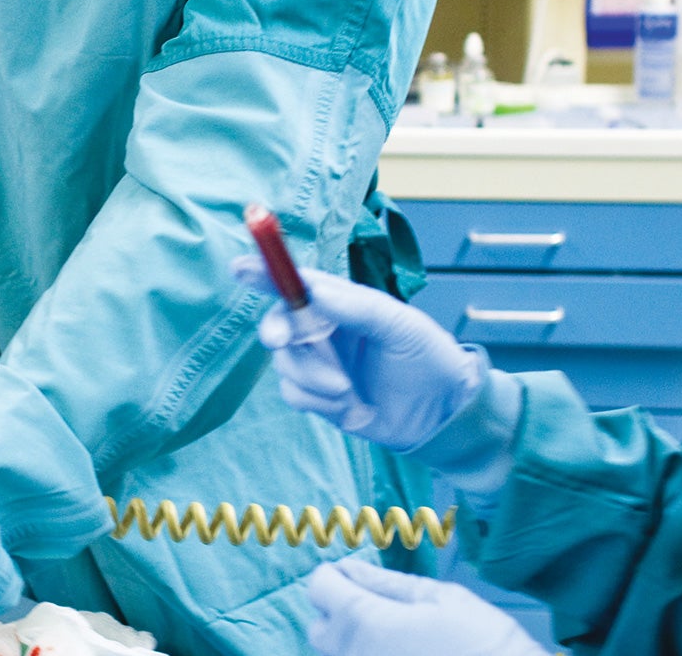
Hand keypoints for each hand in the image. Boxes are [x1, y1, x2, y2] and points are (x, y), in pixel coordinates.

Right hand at [231, 258, 484, 451]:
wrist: (440, 414)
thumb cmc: (427, 357)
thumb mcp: (400, 326)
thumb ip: (358, 307)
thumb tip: (316, 292)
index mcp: (342, 302)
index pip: (298, 282)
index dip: (265, 272)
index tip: (240, 268)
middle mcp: (324, 329)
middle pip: (279, 323)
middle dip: (277, 332)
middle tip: (282, 341)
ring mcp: (318, 363)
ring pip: (285, 363)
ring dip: (311, 377)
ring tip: (346, 390)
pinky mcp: (318, 396)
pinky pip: (294, 394)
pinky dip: (317, 401)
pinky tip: (349, 406)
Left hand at [305, 559, 546, 655]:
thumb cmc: (485, 644)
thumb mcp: (442, 599)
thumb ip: (388, 583)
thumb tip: (351, 568)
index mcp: (365, 622)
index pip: (319, 587)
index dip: (336, 575)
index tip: (356, 575)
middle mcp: (353, 655)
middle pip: (320, 628)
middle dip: (340, 611)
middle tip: (378, 606)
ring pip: (338, 655)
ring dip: (355, 640)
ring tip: (398, 635)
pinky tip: (404, 653)